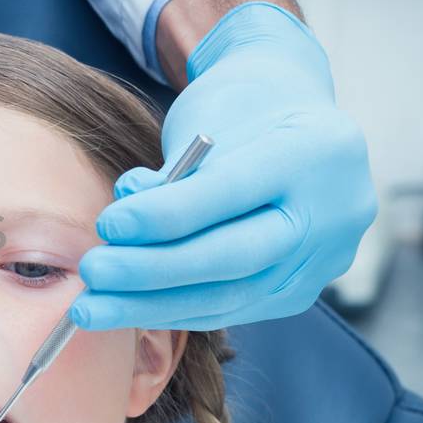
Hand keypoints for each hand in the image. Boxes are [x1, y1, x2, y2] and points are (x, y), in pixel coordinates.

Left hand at [73, 1, 375, 330]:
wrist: (296, 117)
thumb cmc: (240, 112)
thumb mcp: (207, 120)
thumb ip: (170, 176)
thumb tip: (121, 227)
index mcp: (314, 151)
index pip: (230, 193)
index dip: (166, 215)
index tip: (110, 224)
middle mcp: (331, 212)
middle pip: (235, 257)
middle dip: (154, 270)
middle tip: (93, 273)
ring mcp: (323, 259)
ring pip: (230, 296)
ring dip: (151, 305)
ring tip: (92, 307)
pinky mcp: (300, 291)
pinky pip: (231, 307)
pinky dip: (174, 310)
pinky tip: (126, 308)